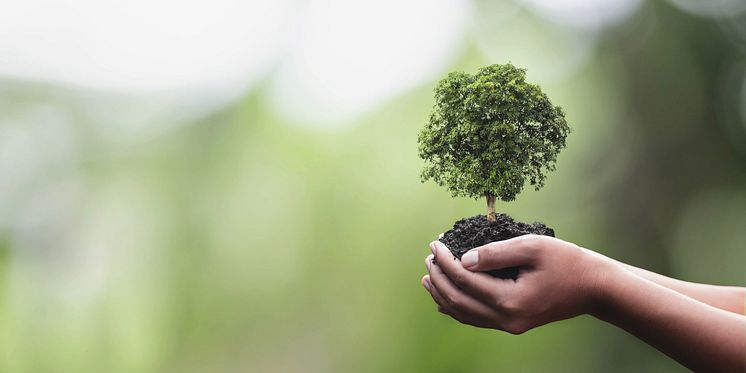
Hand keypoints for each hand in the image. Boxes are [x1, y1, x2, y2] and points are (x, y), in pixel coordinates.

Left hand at [422, 235, 611, 333]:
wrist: (594, 288)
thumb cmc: (567, 262)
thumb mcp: (532, 247)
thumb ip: (496, 252)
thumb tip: (464, 259)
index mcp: (510, 300)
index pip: (464, 280)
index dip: (445, 261)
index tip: (435, 243)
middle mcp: (506, 319)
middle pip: (457, 301)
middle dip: (438, 278)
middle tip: (429, 257)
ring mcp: (509, 325)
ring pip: (464, 314)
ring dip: (442, 294)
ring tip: (428, 276)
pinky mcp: (513, 323)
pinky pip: (476, 319)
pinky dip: (457, 307)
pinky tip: (445, 299)